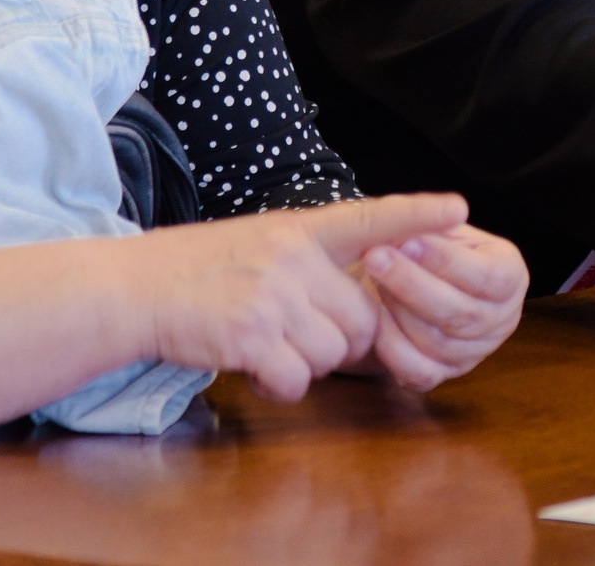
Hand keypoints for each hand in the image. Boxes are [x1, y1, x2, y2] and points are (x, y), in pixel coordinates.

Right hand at [113, 193, 469, 400]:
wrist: (134, 290)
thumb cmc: (196, 273)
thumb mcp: (259, 248)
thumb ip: (308, 266)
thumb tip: (355, 306)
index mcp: (297, 230)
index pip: (369, 217)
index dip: (416, 215)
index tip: (460, 208)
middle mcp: (291, 258)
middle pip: (362, 318)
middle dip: (339, 338)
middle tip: (293, 332)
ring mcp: (273, 296)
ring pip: (335, 353)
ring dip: (306, 362)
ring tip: (264, 343)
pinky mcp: (253, 336)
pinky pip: (298, 380)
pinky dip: (280, 385)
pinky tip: (252, 366)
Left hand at [359, 224, 528, 389]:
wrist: (408, 273)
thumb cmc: (429, 245)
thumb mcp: (439, 225)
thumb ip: (438, 223)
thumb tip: (446, 212)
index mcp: (511, 275)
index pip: (490, 276)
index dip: (448, 262)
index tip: (409, 240)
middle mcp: (501, 319)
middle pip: (463, 313)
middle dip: (412, 284)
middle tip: (374, 257)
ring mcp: (474, 352)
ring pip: (439, 344)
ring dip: (399, 311)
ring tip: (369, 280)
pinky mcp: (444, 375)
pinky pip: (420, 373)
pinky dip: (393, 348)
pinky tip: (372, 321)